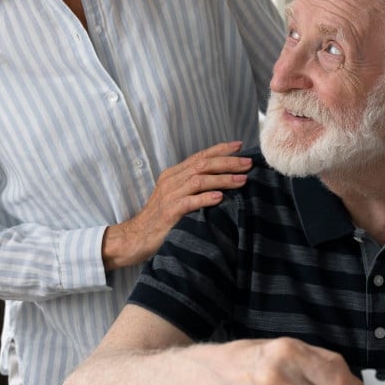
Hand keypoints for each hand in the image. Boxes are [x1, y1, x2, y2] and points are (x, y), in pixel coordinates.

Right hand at [102, 141, 251, 269]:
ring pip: (199, 180)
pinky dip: (206, 198)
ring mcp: (169, 196)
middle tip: (248, 164)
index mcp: (173, 174)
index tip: (239, 146)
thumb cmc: (160, 218)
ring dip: (223, 179)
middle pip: (202, 165)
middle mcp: (171, 181)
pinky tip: (220, 197)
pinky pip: (190, 202)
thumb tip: (221, 181)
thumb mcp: (175, 196)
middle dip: (228, 162)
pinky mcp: (169, 212)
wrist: (136, 238)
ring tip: (242, 180)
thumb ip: (192, 186)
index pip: (199, 156)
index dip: (220, 150)